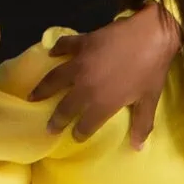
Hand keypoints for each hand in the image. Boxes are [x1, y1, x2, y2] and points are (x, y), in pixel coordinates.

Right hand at [29, 2, 178, 147]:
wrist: (151, 35)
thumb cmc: (151, 69)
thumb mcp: (149, 100)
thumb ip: (142, 125)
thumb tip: (137, 148)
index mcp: (103, 103)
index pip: (86, 125)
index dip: (79, 133)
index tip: (75, 137)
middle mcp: (86, 86)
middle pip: (65, 107)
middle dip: (56, 119)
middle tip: (49, 127)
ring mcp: (81, 64)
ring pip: (54, 79)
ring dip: (42, 89)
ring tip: (32, 96)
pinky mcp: (82, 43)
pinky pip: (64, 47)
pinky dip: (56, 50)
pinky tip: (51, 54)